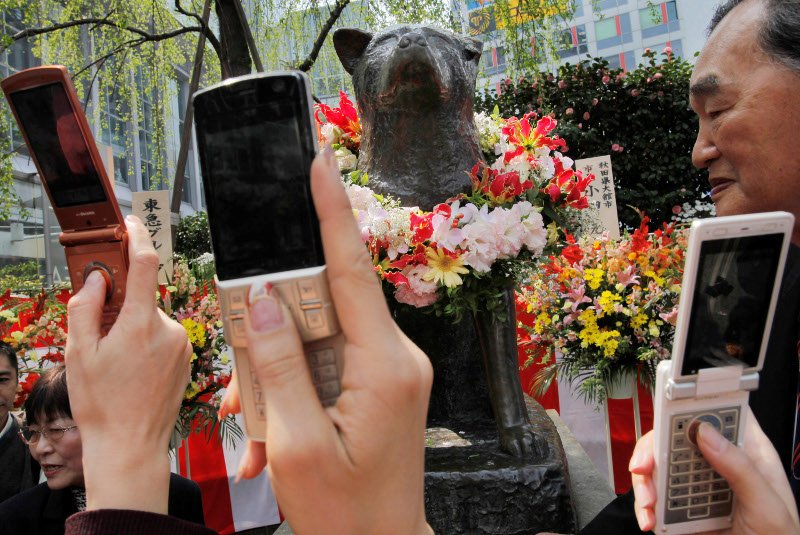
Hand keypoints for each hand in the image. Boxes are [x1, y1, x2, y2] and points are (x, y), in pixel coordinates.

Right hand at [65, 215, 191, 512]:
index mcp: (142, 325)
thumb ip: (86, 307)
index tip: (130, 223)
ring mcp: (183, 344)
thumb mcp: (80, 353)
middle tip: (101, 334)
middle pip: (143, 298)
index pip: (146, 265)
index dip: (137, 238)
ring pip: (152, 319)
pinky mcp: (188, 356)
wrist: (130, 445)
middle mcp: (170, 329)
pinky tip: (135, 370)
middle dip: (121, 306)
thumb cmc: (102, 404)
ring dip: (134, 328)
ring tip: (119, 364)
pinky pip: (164, 336)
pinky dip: (147, 342)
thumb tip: (98, 278)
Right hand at [218, 150, 433, 533]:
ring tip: (262, 432)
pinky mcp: (381, 382)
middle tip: (249, 387)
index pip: (350, 271)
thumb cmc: (346, 512)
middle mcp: (397, 357)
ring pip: (321, 336)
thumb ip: (279, 366)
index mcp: (384, 366)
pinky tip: (275, 432)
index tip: (319, 163)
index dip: (332, 212)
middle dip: (275, 331)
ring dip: (279, 373)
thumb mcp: (298, 444)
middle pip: (324, 307)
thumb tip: (262, 302)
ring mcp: (391, 369)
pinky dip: (295, 386)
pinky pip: (330, 360)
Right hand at [630, 408, 799, 533]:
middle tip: (643, 466)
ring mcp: (696, 483)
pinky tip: (650, 519)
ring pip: (658, 466)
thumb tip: (706, 432)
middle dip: (653, 450)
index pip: (716, 414)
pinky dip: (645, 506)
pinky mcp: (681, 506)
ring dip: (645, 482)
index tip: (670, 412)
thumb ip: (740, 469)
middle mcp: (717, 462)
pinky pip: (655, 497)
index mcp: (746, 452)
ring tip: (648, 503)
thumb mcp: (768, 505)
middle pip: (674, 437)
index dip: (693, 405)